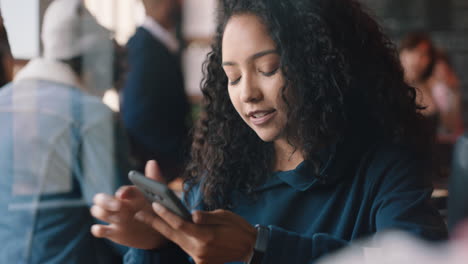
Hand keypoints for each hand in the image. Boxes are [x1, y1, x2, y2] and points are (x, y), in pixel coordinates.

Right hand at [90, 160, 168, 248]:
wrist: (156, 232)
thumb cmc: (155, 210)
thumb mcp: (156, 197)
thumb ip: (154, 180)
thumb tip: (152, 161)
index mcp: (128, 195)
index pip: (121, 191)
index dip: (122, 192)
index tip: (124, 195)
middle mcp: (116, 205)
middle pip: (100, 198)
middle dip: (106, 201)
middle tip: (119, 206)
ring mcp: (112, 218)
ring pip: (97, 211)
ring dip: (104, 214)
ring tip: (120, 219)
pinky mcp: (111, 232)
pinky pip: (97, 230)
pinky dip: (98, 229)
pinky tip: (104, 229)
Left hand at [136, 204, 256, 263]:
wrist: (250, 248)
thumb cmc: (238, 228)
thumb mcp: (225, 216)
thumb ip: (206, 217)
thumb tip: (191, 215)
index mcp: (206, 236)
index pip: (180, 224)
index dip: (166, 214)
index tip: (154, 204)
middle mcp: (199, 249)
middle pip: (172, 235)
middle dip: (155, 223)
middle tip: (139, 214)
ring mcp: (199, 258)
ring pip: (176, 241)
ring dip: (164, 230)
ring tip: (150, 218)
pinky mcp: (200, 262)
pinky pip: (185, 247)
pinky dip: (177, 237)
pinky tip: (170, 227)